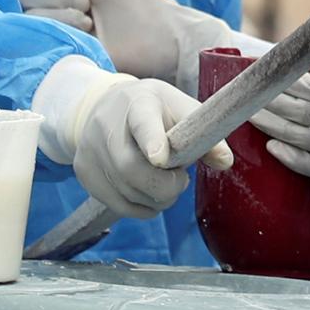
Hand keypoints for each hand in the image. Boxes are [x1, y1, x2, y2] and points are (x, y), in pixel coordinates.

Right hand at [11, 0, 230, 87]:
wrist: (156, 34)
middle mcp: (48, 4)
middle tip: (87, 2)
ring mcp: (50, 30)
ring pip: (29, 14)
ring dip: (64, 13)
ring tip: (90, 20)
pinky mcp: (54, 52)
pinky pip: (35, 36)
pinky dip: (62, 28)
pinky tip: (85, 33)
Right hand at [49, 69, 232, 219]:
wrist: (105, 106)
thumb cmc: (155, 110)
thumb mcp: (181, 109)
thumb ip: (205, 135)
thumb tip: (224, 161)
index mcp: (139, 102)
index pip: (143, 122)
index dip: (152, 141)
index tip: (161, 159)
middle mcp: (107, 124)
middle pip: (131, 168)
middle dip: (164, 186)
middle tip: (180, 181)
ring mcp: (90, 149)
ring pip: (126, 193)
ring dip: (155, 199)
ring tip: (165, 183)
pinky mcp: (84, 172)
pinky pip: (117, 205)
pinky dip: (140, 207)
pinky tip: (148, 192)